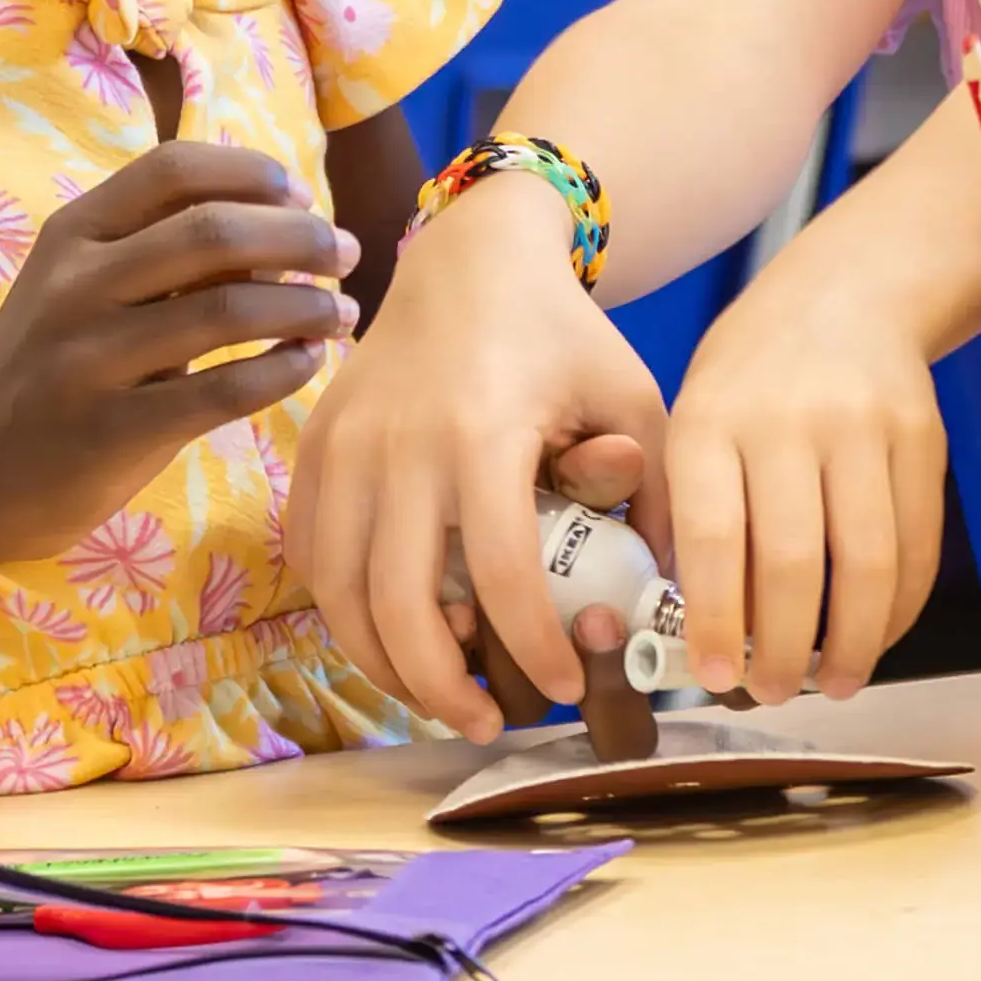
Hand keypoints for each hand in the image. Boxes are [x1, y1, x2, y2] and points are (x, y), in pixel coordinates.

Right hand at [0, 142, 357, 568]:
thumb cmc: (42, 368)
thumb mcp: (81, 287)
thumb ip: (160, 253)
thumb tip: (280, 225)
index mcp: (74, 233)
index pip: (173, 168)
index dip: (249, 171)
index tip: (300, 191)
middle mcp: (78, 284)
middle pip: (213, 232)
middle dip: (299, 236)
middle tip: (345, 253)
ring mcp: (89, 358)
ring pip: (225, 310)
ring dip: (304, 305)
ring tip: (341, 313)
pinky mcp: (109, 431)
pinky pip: (219, 393)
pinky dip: (280, 371)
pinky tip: (308, 364)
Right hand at [288, 170, 667, 740]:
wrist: (471, 257)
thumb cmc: (561, 334)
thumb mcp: (632, 396)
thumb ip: (660, 494)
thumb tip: (670, 596)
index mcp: (484, 431)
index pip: (503, 575)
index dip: (534, 650)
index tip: (564, 688)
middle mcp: (401, 442)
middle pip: (399, 604)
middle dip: (441, 688)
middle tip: (485, 723)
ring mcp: (345, 443)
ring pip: (338, 593)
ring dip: (383, 663)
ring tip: (436, 692)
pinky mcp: (314, 445)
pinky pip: (309, 554)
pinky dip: (339, 609)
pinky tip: (388, 632)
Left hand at [665, 232, 946, 706]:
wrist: (847, 290)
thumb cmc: (752, 373)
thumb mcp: (698, 415)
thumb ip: (695, 510)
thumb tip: (702, 629)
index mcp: (710, 416)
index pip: (711, 536)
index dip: (714, 619)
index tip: (711, 675)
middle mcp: (786, 418)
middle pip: (793, 564)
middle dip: (784, 651)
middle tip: (773, 693)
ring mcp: (862, 424)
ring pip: (867, 566)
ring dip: (852, 646)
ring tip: (834, 683)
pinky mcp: (922, 436)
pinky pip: (918, 546)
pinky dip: (899, 610)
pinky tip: (876, 633)